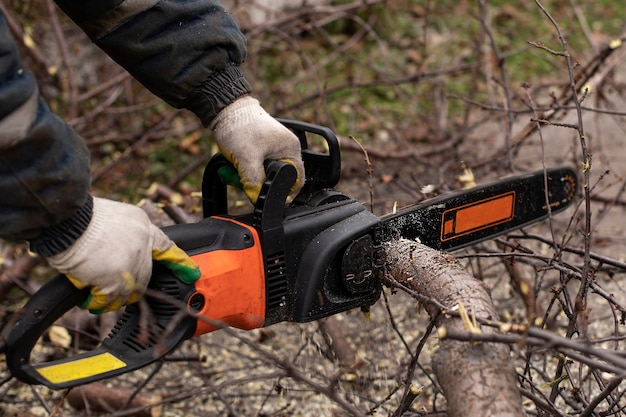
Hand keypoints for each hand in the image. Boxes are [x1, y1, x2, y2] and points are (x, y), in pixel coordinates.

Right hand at [46, 198, 199, 312]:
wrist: (66, 220)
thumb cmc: (79, 218)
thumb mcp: (113, 217)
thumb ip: (123, 236)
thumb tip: (119, 254)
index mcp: (142, 225)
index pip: (166, 246)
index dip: (179, 261)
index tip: (191, 272)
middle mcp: (142, 245)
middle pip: (144, 275)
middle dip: (129, 286)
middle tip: (112, 289)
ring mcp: (131, 263)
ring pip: (128, 291)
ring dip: (110, 297)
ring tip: (96, 298)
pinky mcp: (115, 279)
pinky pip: (108, 299)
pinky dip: (96, 302)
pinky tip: (88, 300)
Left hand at [210, 96, 304, 201]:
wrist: (224, 109)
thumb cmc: (240, 126)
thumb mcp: (247, 158)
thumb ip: (254, 182)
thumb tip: (257, 199)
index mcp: (290, 149)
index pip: (296, 179)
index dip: (282, 190)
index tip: (265, 194)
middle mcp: (284, 150)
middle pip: (275, 179)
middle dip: (256, 183)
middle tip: (241, 179)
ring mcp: (271, 150)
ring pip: (262, 175)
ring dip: (245, 177)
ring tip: (233, 170)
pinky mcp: (258, 150)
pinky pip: (253, 168)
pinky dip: (242, 170)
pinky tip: (232, 166)